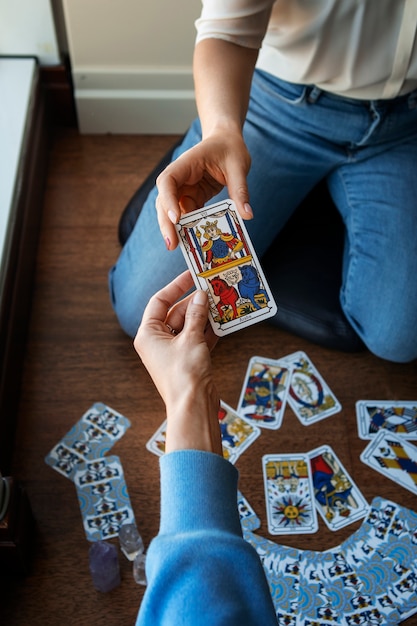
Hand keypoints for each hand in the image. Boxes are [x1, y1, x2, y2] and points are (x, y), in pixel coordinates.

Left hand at [134, 271, 222, 454]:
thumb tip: (201, 296)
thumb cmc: (184, 375)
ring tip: (220, 302)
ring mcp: (172, 352)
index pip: (159, 301)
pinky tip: (223, 321)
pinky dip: (208, 331)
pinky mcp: (187, 361)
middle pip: (176, 312)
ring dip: (204, 316)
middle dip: (194, 302)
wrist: (193, 407)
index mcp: (148, 334)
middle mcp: (157, 342)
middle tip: (212, 290)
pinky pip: (197, 339)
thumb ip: (196, 314)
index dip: (176, 286)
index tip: (191, 275)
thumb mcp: (191, 338)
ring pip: (188, 326)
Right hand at [155, 131, 252, 250]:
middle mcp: (179, 178)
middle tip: (171, 244)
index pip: (168, 181)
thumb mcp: (238, 166)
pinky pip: (187, 216)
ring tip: (178, 248)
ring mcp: (184, 190)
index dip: (168, 200)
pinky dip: (189, 229)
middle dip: (166, 223)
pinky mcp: (192, 198)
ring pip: (172, 211)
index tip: (175, 218)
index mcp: (185, 164)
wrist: (226, 141)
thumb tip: (247, 215)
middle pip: (164, 201)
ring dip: (174, 229)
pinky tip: (193, 243)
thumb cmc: (230, 148)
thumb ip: (240, 190)